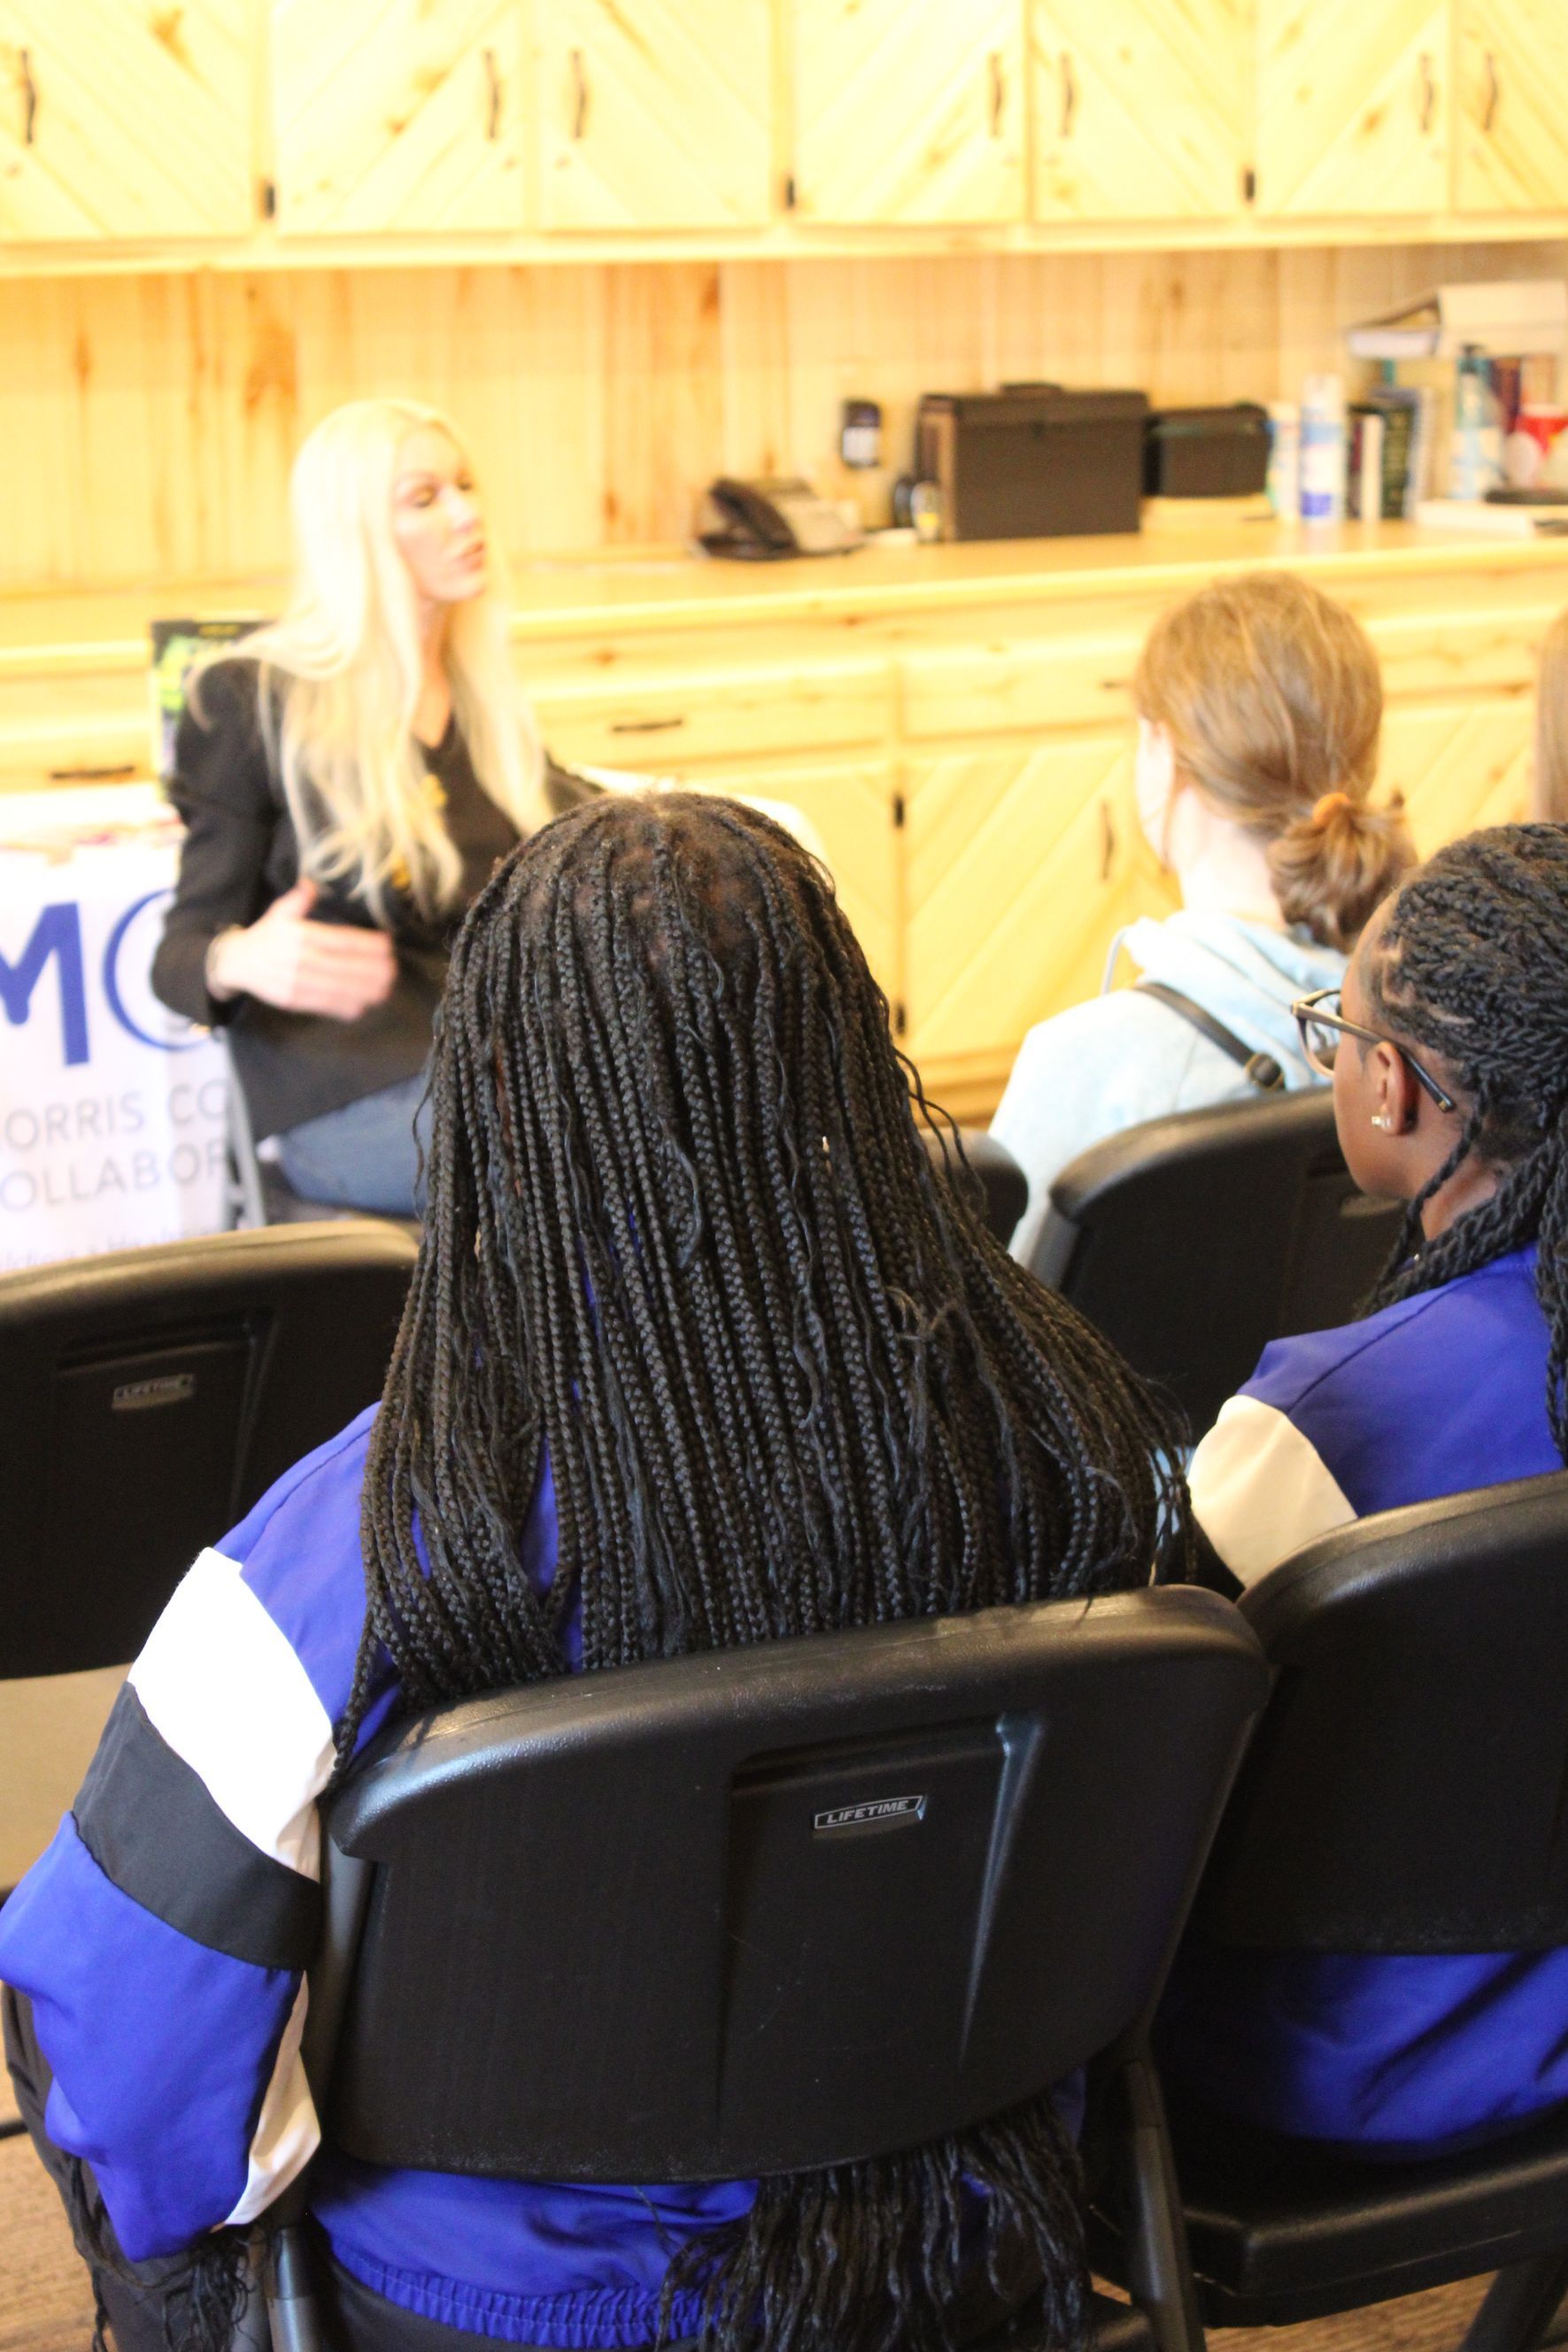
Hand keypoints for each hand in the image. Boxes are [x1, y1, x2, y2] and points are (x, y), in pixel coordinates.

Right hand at [207, 880, 396, 1021]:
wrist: (237, 962)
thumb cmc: (266, 935)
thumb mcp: (280, 912)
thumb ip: (299, 900)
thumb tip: (312, 884)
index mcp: (299, 935)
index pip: (339, 940)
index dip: (366, 944)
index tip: (387, 946)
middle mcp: (298, 959)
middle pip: (342, 966)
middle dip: (371, 970)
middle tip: (393, 970)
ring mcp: (295, 982)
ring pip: (336, 988)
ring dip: (363, 990)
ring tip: (385, 990)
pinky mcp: (292, 1000)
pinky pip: (322, 1005)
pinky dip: (343, 1007)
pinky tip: (362, 1006)